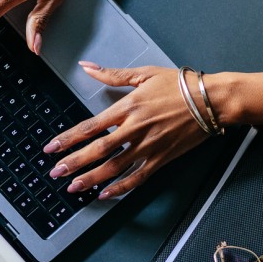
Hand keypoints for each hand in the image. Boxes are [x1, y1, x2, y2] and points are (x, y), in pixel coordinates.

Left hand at [44, 63, 211, 199]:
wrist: (210, 100)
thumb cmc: (179, 85)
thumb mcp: (144, 73)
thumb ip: (112, 74)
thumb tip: (87, 67)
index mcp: (127, 107)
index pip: (90, 127)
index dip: (68, 139)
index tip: (52, 148)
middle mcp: (134, 129)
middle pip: (97, 150)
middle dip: (73, 163)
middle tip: (55, 172)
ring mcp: (148, 146)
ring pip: (114, 167)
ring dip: (91, 178)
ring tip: (73, 187)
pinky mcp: (161, 158)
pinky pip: (137, 177)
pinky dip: (120, 188)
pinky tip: (105, 194)